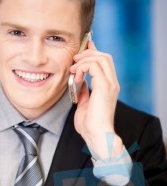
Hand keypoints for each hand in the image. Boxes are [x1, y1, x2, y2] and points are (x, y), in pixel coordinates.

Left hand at [70, 40, 122, 158]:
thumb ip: (84, 92)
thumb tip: (80, 83)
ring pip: (101, 58)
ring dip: (84, 60)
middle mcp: (112, 83)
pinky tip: (76, 76)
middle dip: (88, 53)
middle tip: (74, 60)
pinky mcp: (104, 87)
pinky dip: (83, 67)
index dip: (93, 52)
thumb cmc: (90, 125)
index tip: (81, 50)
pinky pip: (94, 66)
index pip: (104, 62)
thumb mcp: (84, 104)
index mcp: (108, 87)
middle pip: (104, 56)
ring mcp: (110, 84)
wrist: (97, 135)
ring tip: (73, 70)